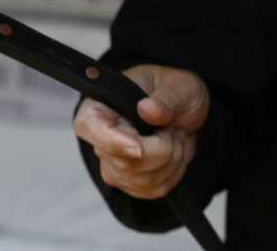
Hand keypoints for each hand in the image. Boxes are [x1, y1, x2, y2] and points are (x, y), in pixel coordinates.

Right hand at [72, 63, 209, 201]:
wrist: (187, 110)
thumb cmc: (174, 92)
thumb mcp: (177, 87)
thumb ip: (165, 100)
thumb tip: (146, 109)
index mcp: (104, 104)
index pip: (89, 126)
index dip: (112, 141)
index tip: (139, 148)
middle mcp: (102, 136)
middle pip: (123, 162)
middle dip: (160, 150)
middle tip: (173, 128)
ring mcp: (114, 162)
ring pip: (141, 180)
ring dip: (170, 161)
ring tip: (173, 137)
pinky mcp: (130, 181)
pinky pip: (152, 189)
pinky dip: (172, 173)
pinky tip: (173, 153)